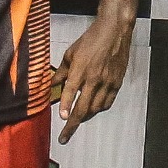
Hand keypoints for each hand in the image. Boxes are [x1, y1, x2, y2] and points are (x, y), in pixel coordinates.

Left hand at [53, 13, 135, 141]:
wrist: (115, 31)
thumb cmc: (91, 39)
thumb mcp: (71, 53)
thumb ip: (61, 72)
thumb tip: (51, 84)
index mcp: (81, 69)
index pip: (71, 92)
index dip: (66, 107)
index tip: (62, 118)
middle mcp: (94, 79)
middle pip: (83, 108)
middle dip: (72, 125)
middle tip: (65, 136)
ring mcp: (107, 82)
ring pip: (95, 108)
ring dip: (85, 117)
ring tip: (76, 121)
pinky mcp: (117, 83)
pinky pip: (107, 103)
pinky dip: (98, 109)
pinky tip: (93, 109)